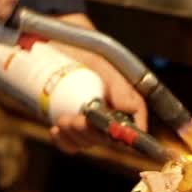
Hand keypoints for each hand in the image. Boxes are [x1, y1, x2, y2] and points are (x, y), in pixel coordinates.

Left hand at [48, 14, 147, 153]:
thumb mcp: (104, 65)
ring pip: (89, 142)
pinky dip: (63, 141)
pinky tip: (56, 130)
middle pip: (108, 138)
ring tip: (62, 120)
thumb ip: (120, 87)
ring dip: (74, 135)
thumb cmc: (85, 51)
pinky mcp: (73, 126)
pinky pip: (72, 144)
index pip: (136, 126)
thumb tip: (131, 109)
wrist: (57, 47)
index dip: (126, 134)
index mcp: (127, 102)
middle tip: (74, 120)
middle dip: (90, 132)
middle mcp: (112, 115)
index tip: (110, 131)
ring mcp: (92, 122)